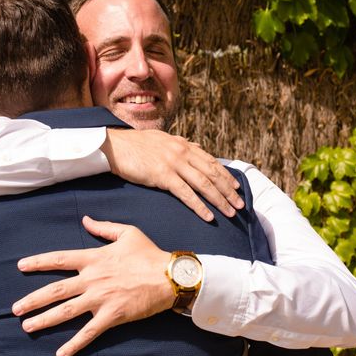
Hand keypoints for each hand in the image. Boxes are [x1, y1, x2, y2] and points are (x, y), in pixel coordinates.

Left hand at [11, 216, 174, 355]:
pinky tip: (60, 354)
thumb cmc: (149, 253)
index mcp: (94, 258)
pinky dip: (74, 344)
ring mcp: (101, 299)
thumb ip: (103, 227)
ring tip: (27, 326)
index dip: (38, 262)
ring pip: (66, 311)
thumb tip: (86, 220)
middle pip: (56, 290)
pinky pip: (89, 332)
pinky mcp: (112, 315)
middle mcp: (93, 279)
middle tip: (15, 309)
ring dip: (44, 320)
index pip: (59, 259)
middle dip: (33, 299)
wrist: (169, 276)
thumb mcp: (127, 232)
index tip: (20, 266)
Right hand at [102, 128, 243, 220]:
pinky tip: (208, 216)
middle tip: (240, 205)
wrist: (115, 146)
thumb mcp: (162, 139)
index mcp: (183, 145)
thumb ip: (180, 144)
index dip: (226, 175)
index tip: (236, 187)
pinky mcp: (163, 176)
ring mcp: (174, 164)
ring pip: (204, 184)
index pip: (211, 161)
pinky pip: (186, 194)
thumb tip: (195, 146)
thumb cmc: (136, 144)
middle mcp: (182, 152)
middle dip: (228, 191)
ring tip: (230, 213)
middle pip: (212, 174)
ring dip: (219, 200)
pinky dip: (199, 206)